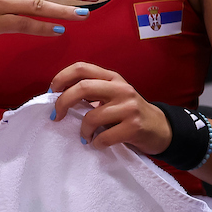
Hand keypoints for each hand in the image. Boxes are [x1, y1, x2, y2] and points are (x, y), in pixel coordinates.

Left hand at [50, 62, 172, 154]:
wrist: (159, 128)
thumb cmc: (127, 112)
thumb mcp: (111, 95)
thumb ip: (91, 92)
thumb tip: (57, 97)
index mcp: (112, 77)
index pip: (81, 67)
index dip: (61, 78)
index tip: (52, 92)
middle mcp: (121, 88)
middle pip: (83, 88)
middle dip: (62, 103)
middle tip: (56, 117)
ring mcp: (129, 106)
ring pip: (91, 117)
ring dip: (82, 131)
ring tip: (85, 137)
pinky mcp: (134, 126)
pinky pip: (104, 137)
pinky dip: (96, 143)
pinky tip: (98, 143)